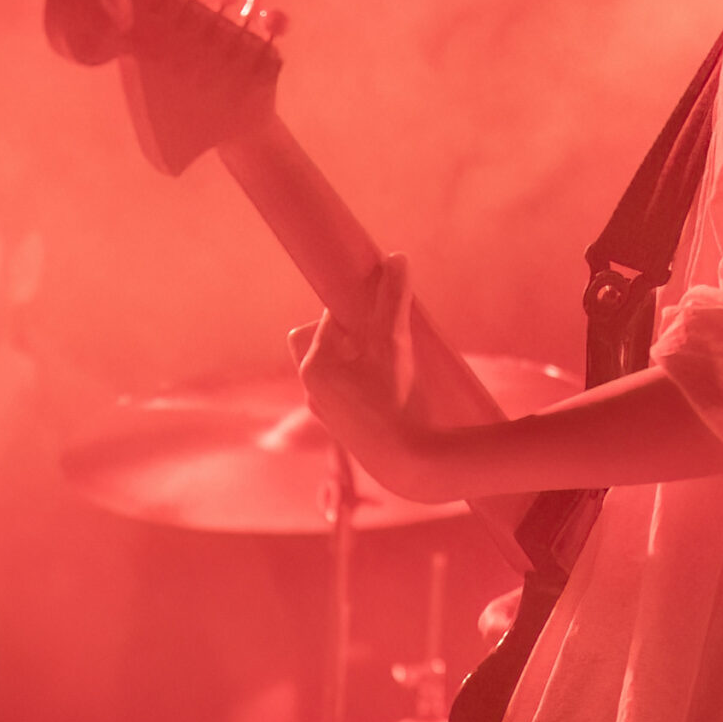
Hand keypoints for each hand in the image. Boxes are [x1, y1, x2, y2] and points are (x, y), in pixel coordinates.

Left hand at [293, 254, 413, 465]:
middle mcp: (312, 389)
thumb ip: (392, 299)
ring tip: (392, 360)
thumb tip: (396, 257)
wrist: (409, 464)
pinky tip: (392, 388)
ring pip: (338, 371)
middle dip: (352, 333)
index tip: (380, 299)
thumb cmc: (396, 399)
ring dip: (360, 361)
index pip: (329, 316)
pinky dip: (365, 386)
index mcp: (314, 364)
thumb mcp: (395, 343)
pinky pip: (348, 395)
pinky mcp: (345, 431)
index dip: (356, 304)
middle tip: (384, 332)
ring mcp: (327, 413)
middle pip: (326, 343)